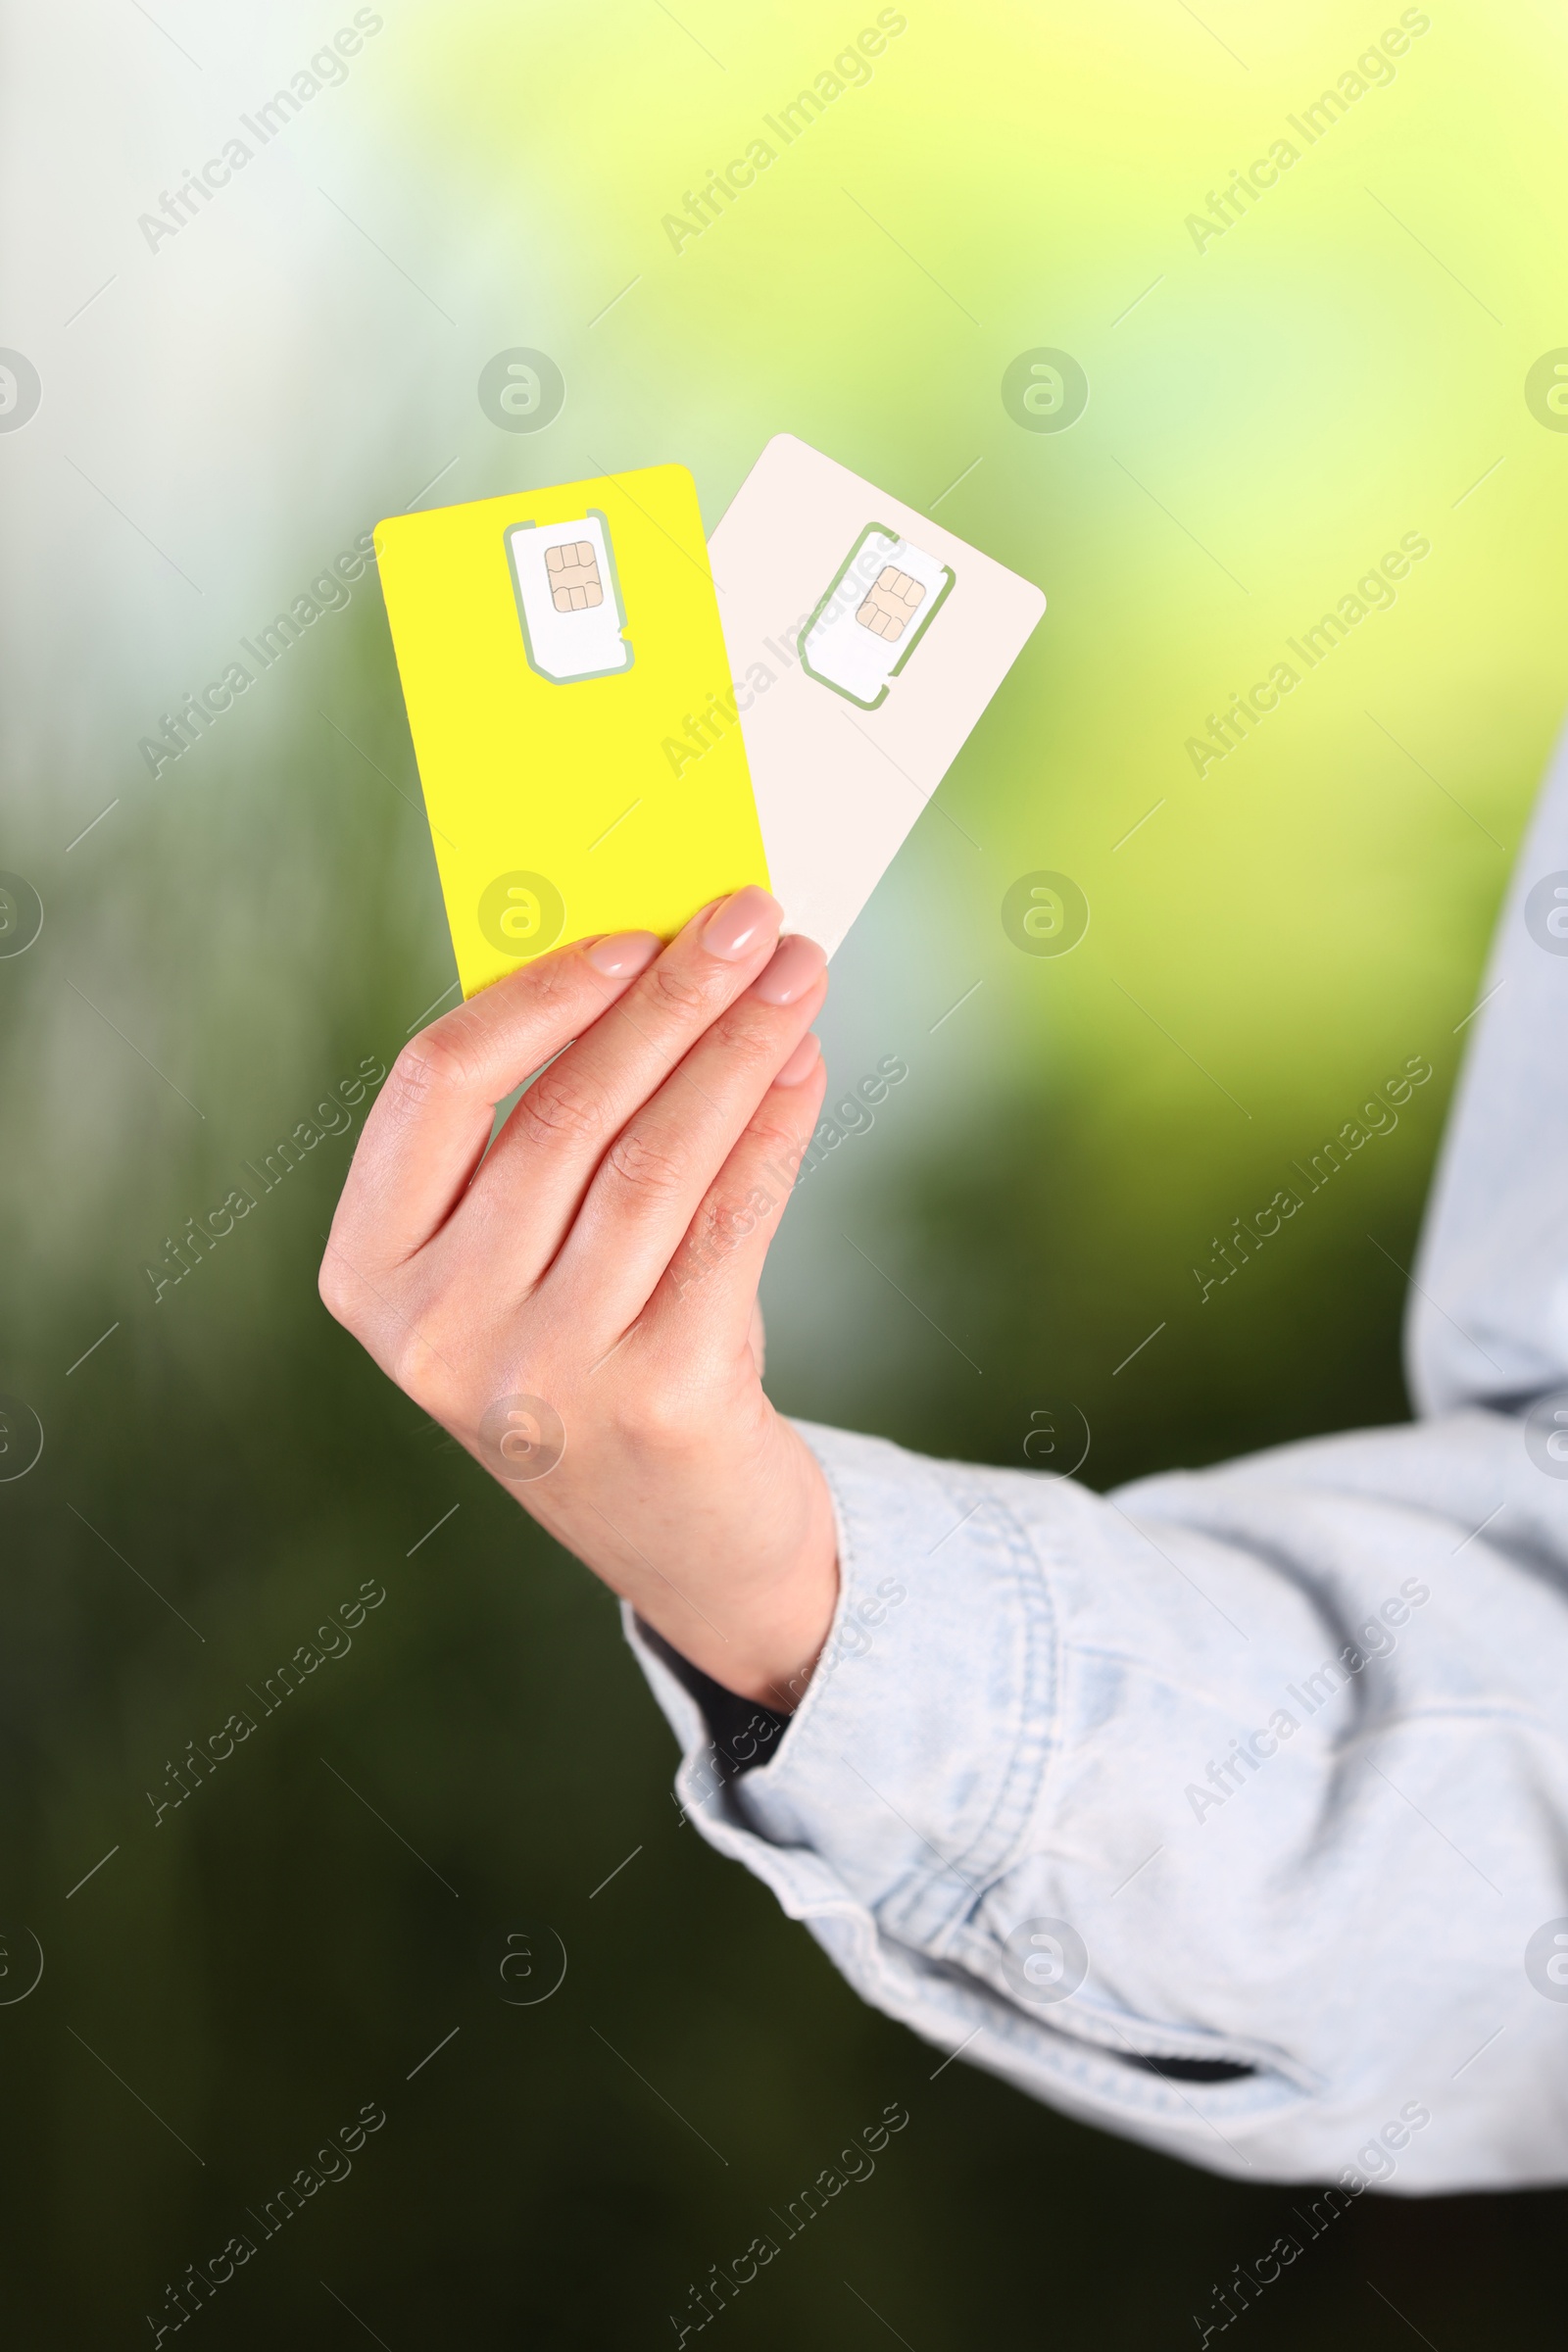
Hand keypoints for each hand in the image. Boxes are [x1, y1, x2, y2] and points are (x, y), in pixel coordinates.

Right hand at [319, 887, 838, 1705]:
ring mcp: (547, 1376)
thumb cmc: (596, 1356)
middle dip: (670, 996)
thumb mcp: (525, 1260)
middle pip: (561, 1111)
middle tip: (748, 915)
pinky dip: (776, 1126)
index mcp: (369, 1277)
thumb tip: (663, 958)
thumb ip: (550, 1131)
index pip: (431, 1086)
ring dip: (738, 1046)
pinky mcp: (663, 1400)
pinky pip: (733, 1221)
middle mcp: (440, 1333)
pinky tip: (806, 1068)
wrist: (685, 1539)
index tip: (630, 932)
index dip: (534, 993)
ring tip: (798, 975)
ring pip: (655, 1158)